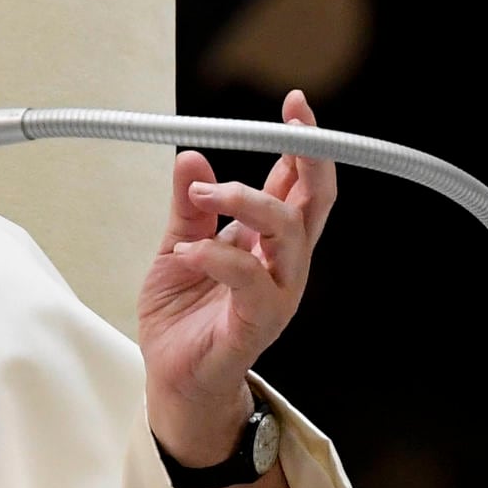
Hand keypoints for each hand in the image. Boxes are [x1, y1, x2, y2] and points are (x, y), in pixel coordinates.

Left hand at [137, 89, 334, 464]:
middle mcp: (282, 265)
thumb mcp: (177, 248)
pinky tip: (188, 248)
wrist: (172, 381)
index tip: (294, 105)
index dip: (303, 143)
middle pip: (316, 202)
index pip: (299, 185)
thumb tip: (191, 156)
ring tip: (204, 192)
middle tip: (288, 123)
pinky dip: (217, 255)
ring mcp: (276, 294)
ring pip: (288, 232)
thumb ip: (187, 206)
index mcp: (268, 243)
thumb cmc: (183, 319)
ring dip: (246, 200)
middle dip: (310, 156)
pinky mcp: (256, 324)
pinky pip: (249, 280)